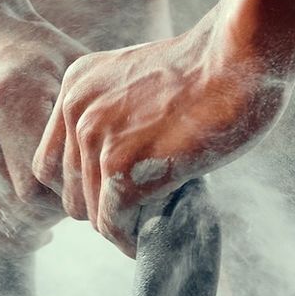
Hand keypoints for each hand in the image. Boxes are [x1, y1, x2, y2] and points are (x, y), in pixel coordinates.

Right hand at [0, 12, 86, 253]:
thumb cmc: (35, 55)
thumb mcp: (72, 71)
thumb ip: (95, 119)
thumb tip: (125, 178)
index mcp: (10, 95)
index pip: (45, 182)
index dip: (73, 198)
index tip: (91, 191)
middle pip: (22, 204)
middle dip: (55, 214)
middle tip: (75, 206)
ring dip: (30, 226)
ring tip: (52, 216)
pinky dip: (2, 233)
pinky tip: (27, 229)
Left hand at [32, 15, 294, 254]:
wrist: (241, 56)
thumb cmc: (214, 67)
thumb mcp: (143, 81)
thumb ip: (118, 114)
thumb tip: (115, 173)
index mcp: (76, 85)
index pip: (53, 162)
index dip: (84, 186)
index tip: (120, 191)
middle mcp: (75, 110)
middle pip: (70, 194)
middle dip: (106, 207)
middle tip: (145, 209)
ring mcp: (95, 139)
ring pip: (92, 214)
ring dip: (126, 223)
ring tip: (158, 217)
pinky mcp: (121, 168)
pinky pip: (113, 226)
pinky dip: (132, 240)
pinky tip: (156, 235)